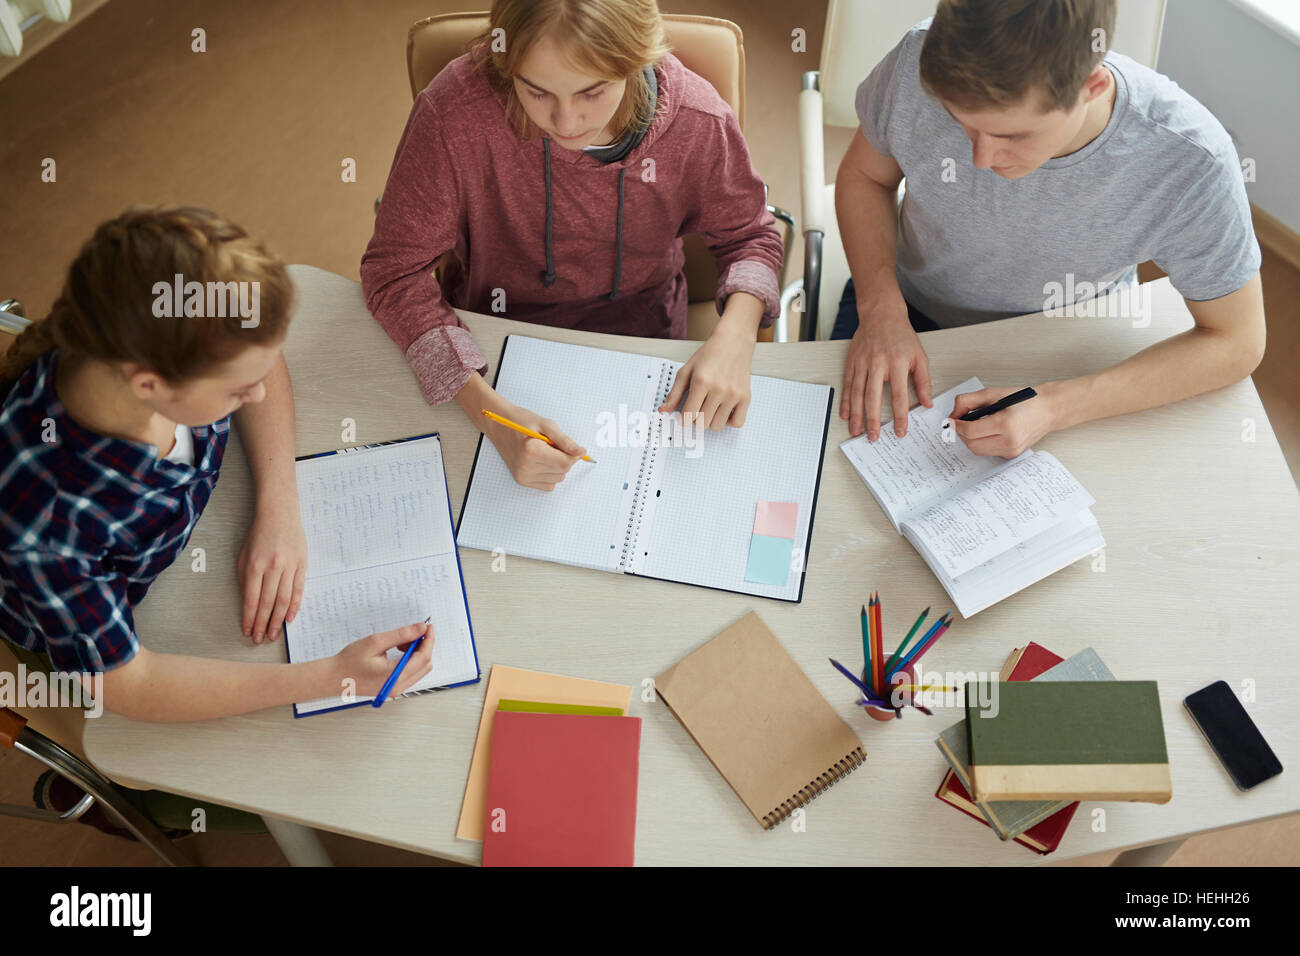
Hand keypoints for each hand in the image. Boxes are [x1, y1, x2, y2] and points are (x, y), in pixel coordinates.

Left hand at [238, 503, 308, 642]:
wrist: (280, 514)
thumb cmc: (259, 534)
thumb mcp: (244, 554)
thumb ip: (245, 578)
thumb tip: (248, 602)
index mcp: (254, 566)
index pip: (252, 599)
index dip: (250, 618)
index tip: (247, 631)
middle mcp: (272, 568)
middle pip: (268, 603)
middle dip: (263, 624)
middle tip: (260, 639)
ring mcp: (289, 567)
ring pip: (284, 600)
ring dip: (278, 620)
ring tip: (274, 634)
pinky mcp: (302, 565)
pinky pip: (298, 590)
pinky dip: (294, 606)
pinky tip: (289, 618)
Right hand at [332, 622, 434, 698]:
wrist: (333, 677)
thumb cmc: (349, 661)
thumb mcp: (376, 642)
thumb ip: (401, 635)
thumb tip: (420, 628)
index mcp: (394, 676)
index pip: (423, 657)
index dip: (429, 640)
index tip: (428, 627)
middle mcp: (398, 686)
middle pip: (424, 664)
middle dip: (424, 646)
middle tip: (414, 632)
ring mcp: (396, 689)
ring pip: (419, 669)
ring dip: (417, 653)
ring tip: (401, 642)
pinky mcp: (392, 688)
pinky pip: (410, 673)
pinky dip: (410, 660)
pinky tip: (398, 651)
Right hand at [483, 400, 587, 491]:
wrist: (499, 426)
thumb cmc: (521, 422)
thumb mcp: (546, 424)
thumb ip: (565, 440)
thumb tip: (580, 452)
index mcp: (532, 452)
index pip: (565, 462)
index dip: (574, 455)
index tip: (575, 447)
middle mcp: (526, 467)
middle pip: (563, 471)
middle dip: (565, 458)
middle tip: (554, 445)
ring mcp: (523, 476)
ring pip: (557, 479)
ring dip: (558, 466)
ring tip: (546, 452)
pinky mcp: (522, 481)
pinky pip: (548, 485)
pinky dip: (550, 474)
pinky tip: (542, 461)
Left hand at [659, 317, 754, 429]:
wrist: (733, 342)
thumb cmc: (710, 355)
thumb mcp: (687, 370)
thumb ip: (674, 392)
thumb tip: (663, 410)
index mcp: (701, 381)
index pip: (688, 415)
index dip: (683, 419)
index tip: (684, 415)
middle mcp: (718, 389)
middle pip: (702, 423)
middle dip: (696, 420)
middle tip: (697, 408)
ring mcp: (733, 394)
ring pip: (717, 426)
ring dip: (711, 421)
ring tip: (711, 408)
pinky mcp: (746, 397)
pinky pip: (737, 423)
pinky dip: (729, 422)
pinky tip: (724, 411)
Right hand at [842, 295, 932, 438]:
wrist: (881, 315)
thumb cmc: (902, 336)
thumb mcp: (919, 357)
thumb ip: (923, 381)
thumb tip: (926, 403)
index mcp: (897, 364)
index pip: (899, 396)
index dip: (900, 416)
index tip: (900, 431)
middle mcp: (878, 364)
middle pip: (873, 397)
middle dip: (872, 420)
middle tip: (874, 437)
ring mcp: (862, 363)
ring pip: (857, 394)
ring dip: (856, 415)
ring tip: (856, 431)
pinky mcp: (852, 362)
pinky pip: (847, 385)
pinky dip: (845, 401)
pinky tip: (845, 414)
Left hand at [948, 384, 1059, 457]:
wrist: (1048, 410)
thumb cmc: (1023, 400)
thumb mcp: (992, 393)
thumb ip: (967, 401)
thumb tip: (952, 415)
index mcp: (1005, 424)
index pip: (970, 431)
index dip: (956, 426)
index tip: (951, 420)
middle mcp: (1009, 441)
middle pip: (971, 444)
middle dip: (961, 433)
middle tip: (960, 422)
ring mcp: (1011, 450)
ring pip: (977, 450)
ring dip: (970, 439)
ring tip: (974, 425)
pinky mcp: (1012, 455)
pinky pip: (987, 452)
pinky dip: (981, 442)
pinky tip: (987, 431)